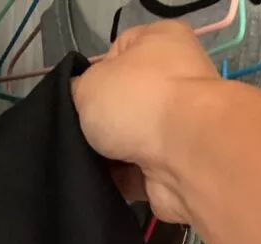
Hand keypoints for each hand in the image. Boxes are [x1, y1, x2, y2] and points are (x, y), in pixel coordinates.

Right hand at [72, 22, 220, 223]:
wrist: (185, 156)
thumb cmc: (138, 101)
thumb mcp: (90, 82)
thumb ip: (78, 90)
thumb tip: (79, 100)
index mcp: (160, 43)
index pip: (118, 54)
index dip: (92, 77)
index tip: (77, 98)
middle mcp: (174, 82)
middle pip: (122, 104)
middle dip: (98, 123)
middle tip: (75, 134)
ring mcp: (177, 128)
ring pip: (127, 143)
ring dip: (105, 156)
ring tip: (83, 161)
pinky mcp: (174, 167)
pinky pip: (135, 175)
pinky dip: (117, 181)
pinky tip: (99, 183)